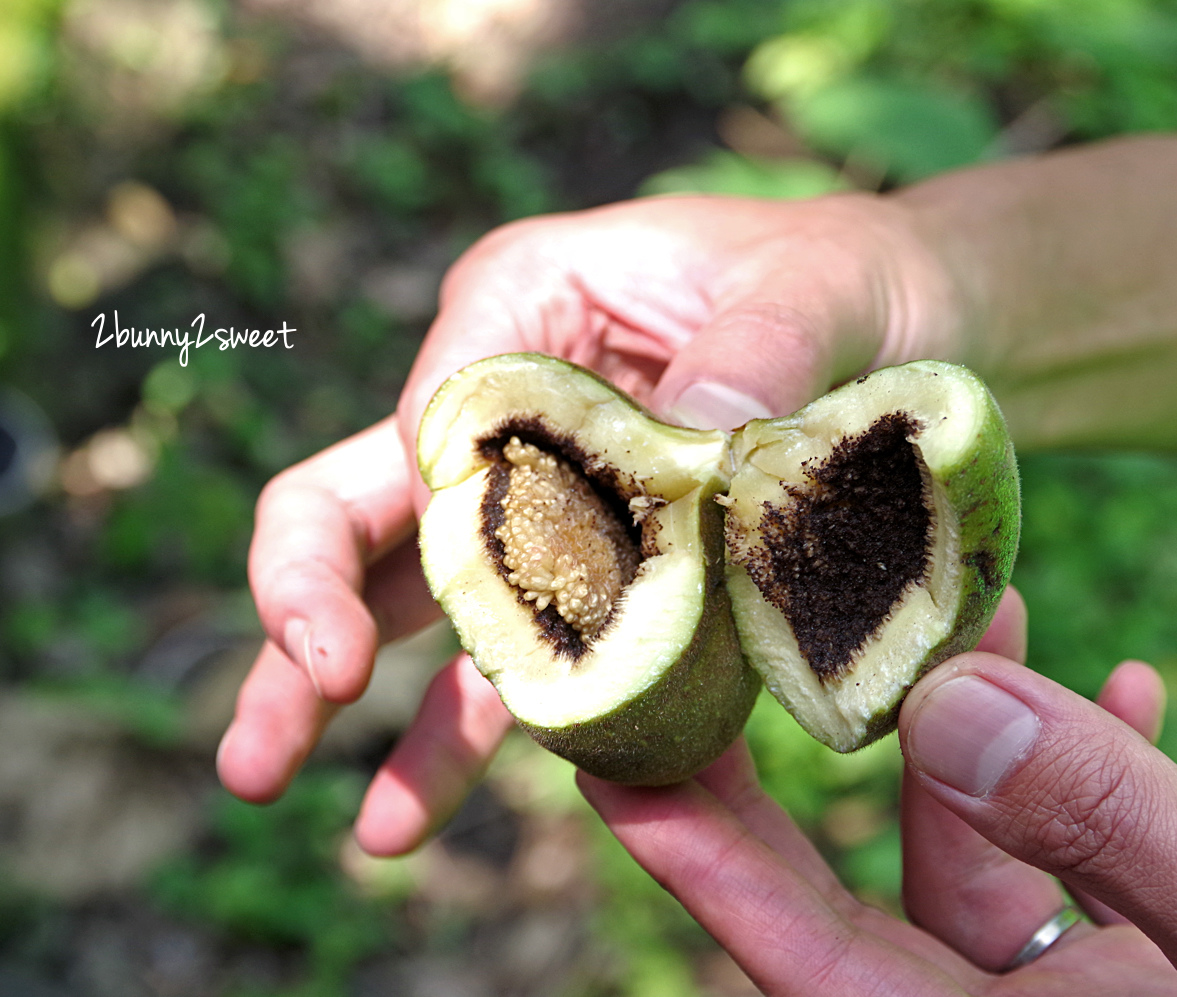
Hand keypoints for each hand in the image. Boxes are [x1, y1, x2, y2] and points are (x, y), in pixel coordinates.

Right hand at [218, 193, 960, 854]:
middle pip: (361, 503)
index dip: (423, 521)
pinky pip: (509, 651)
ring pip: (407, 595)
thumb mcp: (815, 296)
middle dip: (301, 611)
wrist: (909, 319)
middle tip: (267, 739)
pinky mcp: (585, 569)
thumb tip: (692, 438)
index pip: (435, 421)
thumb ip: (754, 359)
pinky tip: (405, 811)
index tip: (453, 614)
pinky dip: (463, 726)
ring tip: (282, 793)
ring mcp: (534, 495)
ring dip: (334, 691)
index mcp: (525, 305)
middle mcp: (504, 406)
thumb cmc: (846, 278)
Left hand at [581, 589, 1176, 995]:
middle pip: (858, 908)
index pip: (823, 969)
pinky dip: (1088, 773)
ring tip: (982, 613)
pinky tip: (1127, 686)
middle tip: (721, 648)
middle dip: (794, 777)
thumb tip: (943, 708)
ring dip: (974, 738)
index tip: (614, 759)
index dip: (710, 867)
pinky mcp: (1151, 968)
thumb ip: (1121, 832)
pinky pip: (1077, 866)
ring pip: (976, 862)